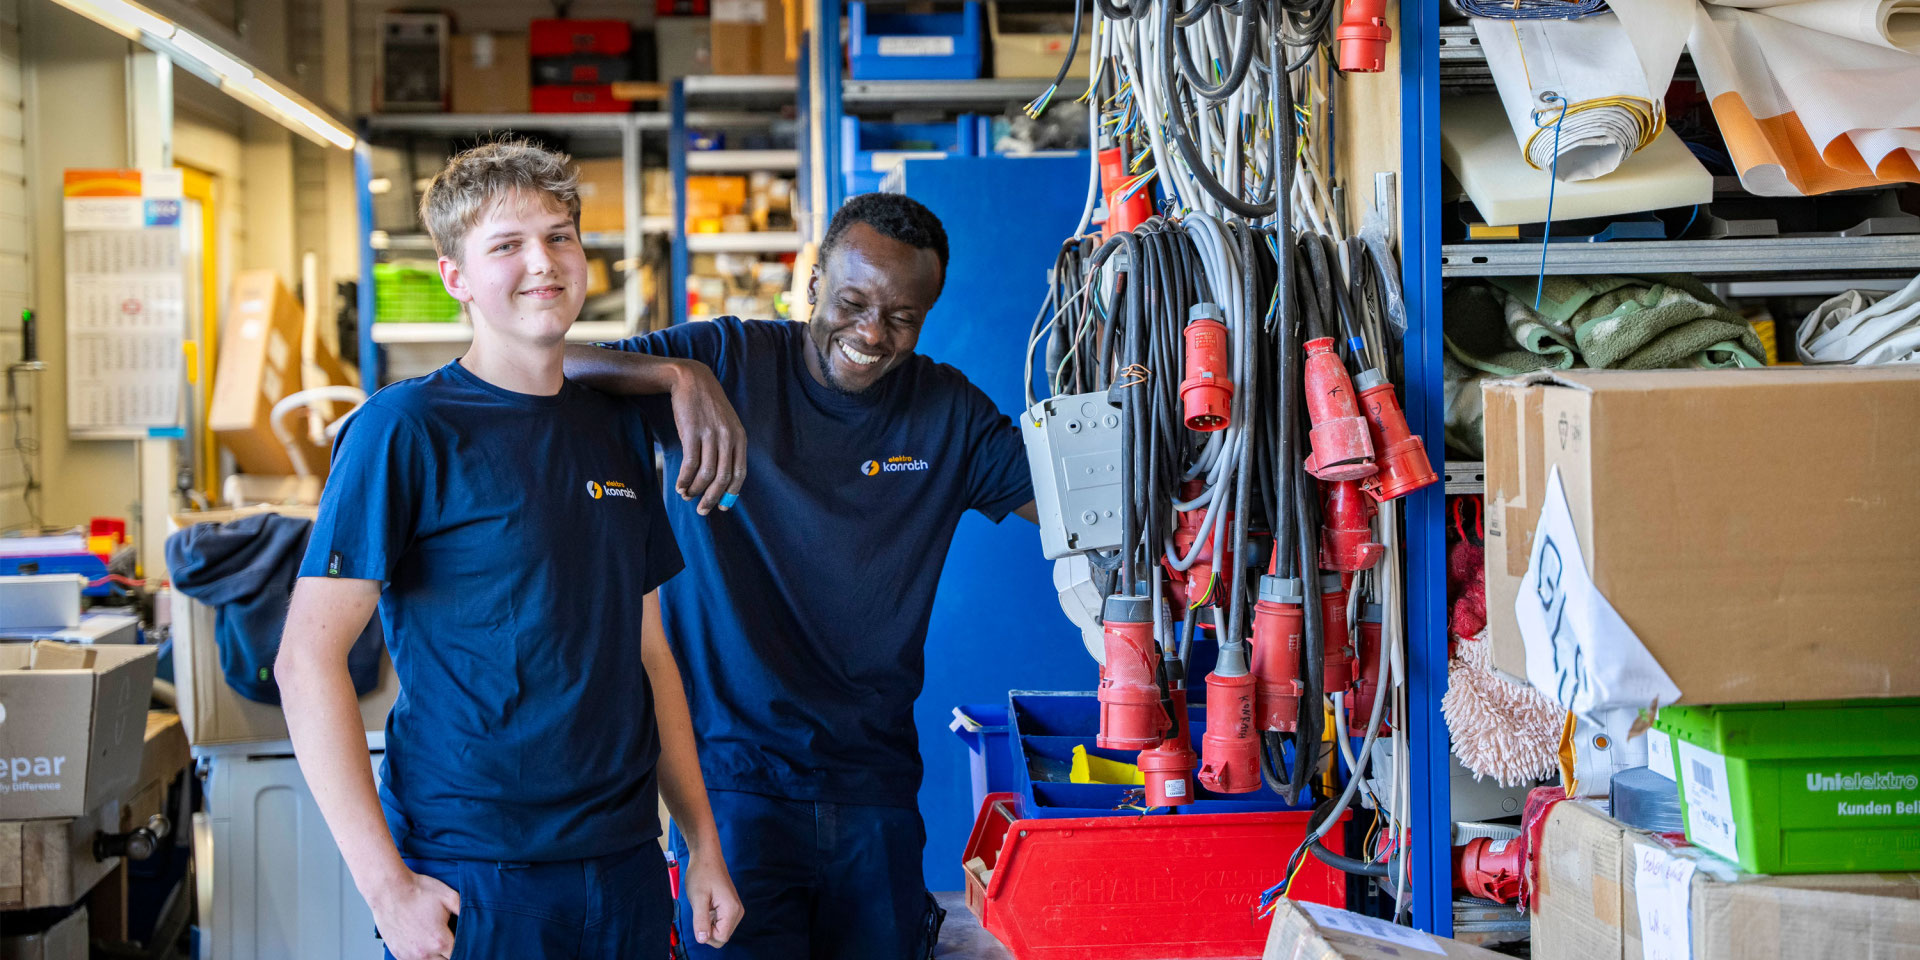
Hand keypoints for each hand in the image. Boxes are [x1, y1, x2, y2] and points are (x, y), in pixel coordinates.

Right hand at [368, 868, 459, 959]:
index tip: (465, 942)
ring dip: (436, 956)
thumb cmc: (418, 891)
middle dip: (451, 953)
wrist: (389, 890)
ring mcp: (409, 955)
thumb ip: (466, 912)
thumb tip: (479, 922)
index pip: (461, 955)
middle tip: (451, 940)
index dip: (467, 949)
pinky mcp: (398, 954)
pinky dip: (422, 957)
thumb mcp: (450, 897)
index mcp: (440, 941)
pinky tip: (424, 944)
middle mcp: (424, 953)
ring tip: (436, 941)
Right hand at [667, 360, 746, 515]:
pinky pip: (690, 465)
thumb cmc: (708, 406)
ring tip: (687, 496)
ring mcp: (711, 435)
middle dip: (712, 499)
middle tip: (703, 510)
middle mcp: (728, 438)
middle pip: (722, 478)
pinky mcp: (692, 433)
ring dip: (696, 490)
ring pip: (706, 474)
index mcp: (740, 438)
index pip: (739, 474)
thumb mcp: (726, 424)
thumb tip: (721, 477)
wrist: (692, 380)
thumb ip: (728, 447)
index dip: (731, 494)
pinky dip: (684, 479)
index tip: (723, 507)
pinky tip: (679, 486)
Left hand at [682, 847, 744, 946]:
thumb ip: (701, 920)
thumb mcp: (698, 898)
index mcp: (732, 910)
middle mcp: (738, 911)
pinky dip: (711, 919)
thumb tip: (703, 939)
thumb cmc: (702, 874)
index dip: (706, 934)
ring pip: (720, 931)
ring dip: (708, 924)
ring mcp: (735, 909)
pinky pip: (720, 923)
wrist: (707, 857)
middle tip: (701, 911)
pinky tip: (707, 904)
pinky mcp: (731, 907)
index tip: (699, 917)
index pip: (720, 938)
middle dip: (708, 930)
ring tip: (704, 905)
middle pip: (722, 937)